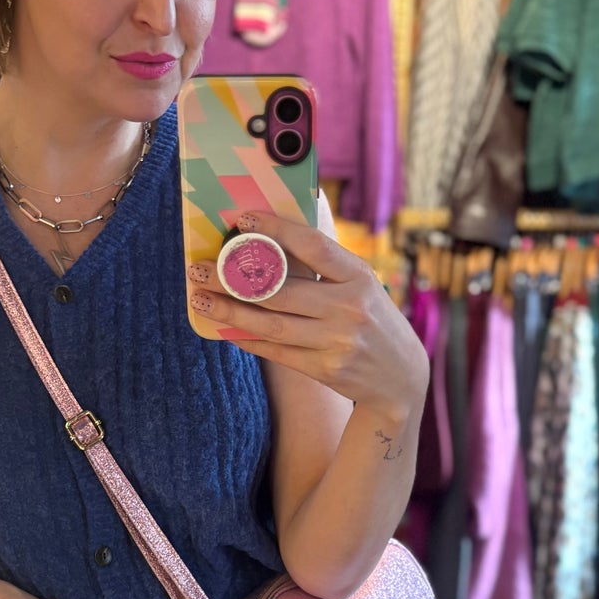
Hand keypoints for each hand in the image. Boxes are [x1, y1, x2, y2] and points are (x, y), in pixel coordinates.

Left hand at [188, 210, 427, 420]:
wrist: (400, 378)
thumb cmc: (372, 320)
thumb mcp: (362, 286)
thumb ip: (326, 267)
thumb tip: (270, 242)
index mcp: (360, 277)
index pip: (313, 246)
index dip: (275, 230)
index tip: (242, 220)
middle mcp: (349, 308)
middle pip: (280, 290)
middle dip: (232, 278)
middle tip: (198, 269)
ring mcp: (337, 342)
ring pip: (271, 324)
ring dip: (230, 311)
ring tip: (200, 299)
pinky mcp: (325, 370)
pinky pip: (276, 351)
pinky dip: (247, 338)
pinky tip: (225, 327)